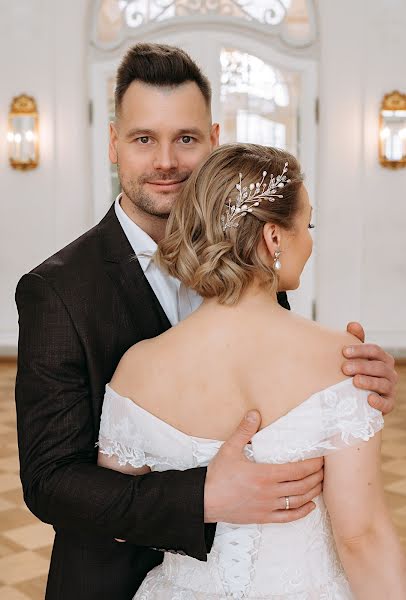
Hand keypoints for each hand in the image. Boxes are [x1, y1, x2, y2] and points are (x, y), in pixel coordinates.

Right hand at [204, 411, 322, 523]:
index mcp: (264, 474)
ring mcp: (268, 507)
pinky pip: (287, 517)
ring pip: (298, 501)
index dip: (312, 465)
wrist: (204, 500)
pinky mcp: (263, 517)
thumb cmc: (217, 475)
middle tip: (325, 470)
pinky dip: (302, 512)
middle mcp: (270, 492)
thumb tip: (254, 413)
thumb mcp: (230, 449)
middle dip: (317, 477)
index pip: (297, 470)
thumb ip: (244, 430)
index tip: (321, 459)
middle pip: (302, 486)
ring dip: (313, 492)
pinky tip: (310, 506)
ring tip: (321, 484)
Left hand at [344, 322, 397, 414]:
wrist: (359, 398)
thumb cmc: (358, 372)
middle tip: (345, 368)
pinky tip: (369, 399)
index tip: (344, 352)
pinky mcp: (388, 403)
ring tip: (355, 381)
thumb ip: (356, 340)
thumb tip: (353, 324)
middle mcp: (389, 372)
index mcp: (382, 358)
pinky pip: (387, 403)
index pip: (375, 350)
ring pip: (383, 383)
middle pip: (378, 366)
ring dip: (369, 382)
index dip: (360, 350)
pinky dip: (379, 402)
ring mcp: (390, 388)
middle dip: (362, 366)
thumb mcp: (356, 356)